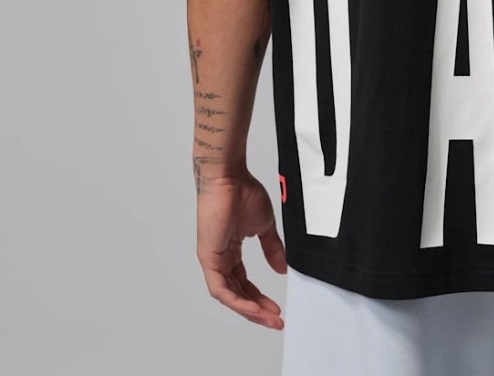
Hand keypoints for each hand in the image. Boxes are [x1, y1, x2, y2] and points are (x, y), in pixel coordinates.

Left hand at [196, 168, 287, 328]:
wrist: (229, 178)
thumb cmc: (243, 193)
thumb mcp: (264, 226)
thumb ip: (272, 248)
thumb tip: (281, 269)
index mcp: (231, 252)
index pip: (244, 283)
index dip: (260, 298)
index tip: (276, 307)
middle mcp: (220, 259)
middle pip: (238, 294)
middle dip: (257, 310)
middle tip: (275, 320)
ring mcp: (213, 260)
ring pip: (229, 296)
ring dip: (249, 309)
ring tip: (268, 317)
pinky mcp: (208, 258)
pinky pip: (221, 289)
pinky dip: (237, 300)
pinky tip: (252, 307)